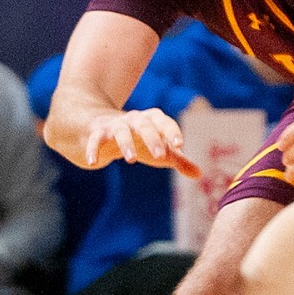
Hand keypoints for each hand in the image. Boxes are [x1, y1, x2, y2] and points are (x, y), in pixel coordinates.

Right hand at [80, 108, 201, 176]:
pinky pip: (95, 139)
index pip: (165, 123)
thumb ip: (178, 160)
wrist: (102, 127)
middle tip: (161, 156)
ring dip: (126, 144)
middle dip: (153, 139)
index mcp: (152, 121)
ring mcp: (114, 125)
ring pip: (121, 131)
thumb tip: (199, 174)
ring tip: (132, 160)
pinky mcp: (96, 133)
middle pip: (145, 125)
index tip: (180, 146)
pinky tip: (93, 162)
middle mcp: (134, 120)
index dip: (172, 132)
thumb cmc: (138, 140)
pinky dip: (93, 149)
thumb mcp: (158, 149)